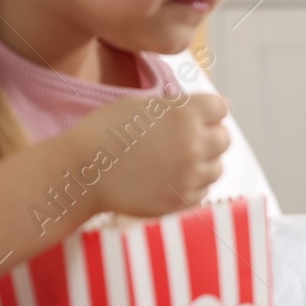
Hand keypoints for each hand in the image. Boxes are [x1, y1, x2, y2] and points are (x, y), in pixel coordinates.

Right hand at [70, 92, 229, 216]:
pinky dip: (192, 185)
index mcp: (184, 114)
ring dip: (203, 162)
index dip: (208, 111)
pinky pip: (203, 190)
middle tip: (182, 139)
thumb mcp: (142, 105)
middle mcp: (193, 144)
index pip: (220, 108)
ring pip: (217, 167)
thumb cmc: (105, 132)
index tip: (195, 117)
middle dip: (209, 136)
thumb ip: (182, 105)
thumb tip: (222, 106)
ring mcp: (190, 175)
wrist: (81, 172)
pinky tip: (169, 178)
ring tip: (174, 161)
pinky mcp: (182, 200)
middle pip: (224, 138)